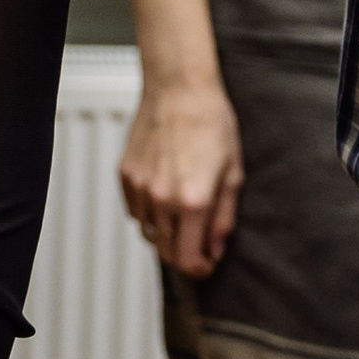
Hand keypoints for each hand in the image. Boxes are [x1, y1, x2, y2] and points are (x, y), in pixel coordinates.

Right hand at [117, 77, 244, 276]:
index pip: (186, 259)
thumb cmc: (212, 125)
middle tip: (199, 245)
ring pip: (148, 232)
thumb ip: (224, 218)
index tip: (207, 265)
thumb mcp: (233, 174)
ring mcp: (139, 187)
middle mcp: (160, 199)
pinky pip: (135, 210)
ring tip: (183, 215)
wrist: (179, 89)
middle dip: (183, 255)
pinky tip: (164, 195)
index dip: (198, 269)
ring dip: (166, 234)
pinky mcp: (125, 174)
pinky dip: (149, 213)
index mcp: (192, 202)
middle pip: (164, 251)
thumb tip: (215, 249)